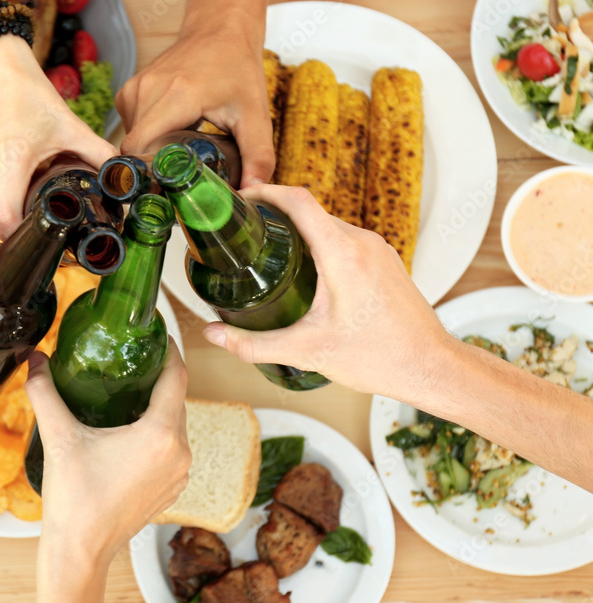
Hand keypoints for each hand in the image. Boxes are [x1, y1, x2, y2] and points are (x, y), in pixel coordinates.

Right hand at [0, 37, 116, 237]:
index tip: (51, 240)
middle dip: (27, 228)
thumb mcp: (71, 127)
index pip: (8, 221)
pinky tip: (24, 188)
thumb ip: (100, 154)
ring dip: (16, 213)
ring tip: (39, 202)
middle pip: (3, 222)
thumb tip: (123, 179)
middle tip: (54, 226)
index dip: (28, 237)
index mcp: (11, 161)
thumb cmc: (31, 97)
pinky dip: (6, 200)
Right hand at [24, 341, 190, 560]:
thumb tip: (32, 359)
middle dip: (158, 375)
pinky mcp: (172, 488)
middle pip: (176, 399)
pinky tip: (132, 426)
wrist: (80, 551)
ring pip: (175, 424)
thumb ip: (44, 392)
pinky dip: (158, 431)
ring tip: (131, 387)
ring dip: (158, 404)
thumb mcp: (59, 438)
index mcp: (160, 435)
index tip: (156, 333)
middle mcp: (179, 452)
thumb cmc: (74, 499)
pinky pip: (172, 448)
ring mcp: (179, 473)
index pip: (177, 376)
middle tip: (133, 356)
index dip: (169, 350)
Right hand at [116, 2, 273, 185]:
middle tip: (179, 177)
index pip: (138, 149)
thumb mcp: (254, 114)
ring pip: (130, 139)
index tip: (168, 187)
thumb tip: (254, 191)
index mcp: (174, 97)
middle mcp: (147, 90)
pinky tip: (170, 132)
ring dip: (151, 151)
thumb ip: (258, 155)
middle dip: (154, 167)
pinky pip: (130, 126)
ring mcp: (135, 88)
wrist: (220, 30)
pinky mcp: (130, 90)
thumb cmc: (236, 68)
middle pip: (134, 149)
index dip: (149, 174)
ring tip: (178, 151)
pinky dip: (147, 136)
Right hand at [201, 185, 451, 396]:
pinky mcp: (386, 261)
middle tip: (244, 233)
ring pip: (329, 225)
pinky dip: (321, 244)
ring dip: (299, 231)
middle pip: (310, 211)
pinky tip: (305, 270)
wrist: (430, 367)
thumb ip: (252, 344)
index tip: (241, 199)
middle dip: (275, 215)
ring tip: (268, 252)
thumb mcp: (306, 351)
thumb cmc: (378, 357)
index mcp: (342, 254)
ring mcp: (379, 249)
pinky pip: (347, 239)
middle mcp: (363, 242)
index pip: (298, 201)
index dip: (264, 192)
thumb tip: (214, 335)